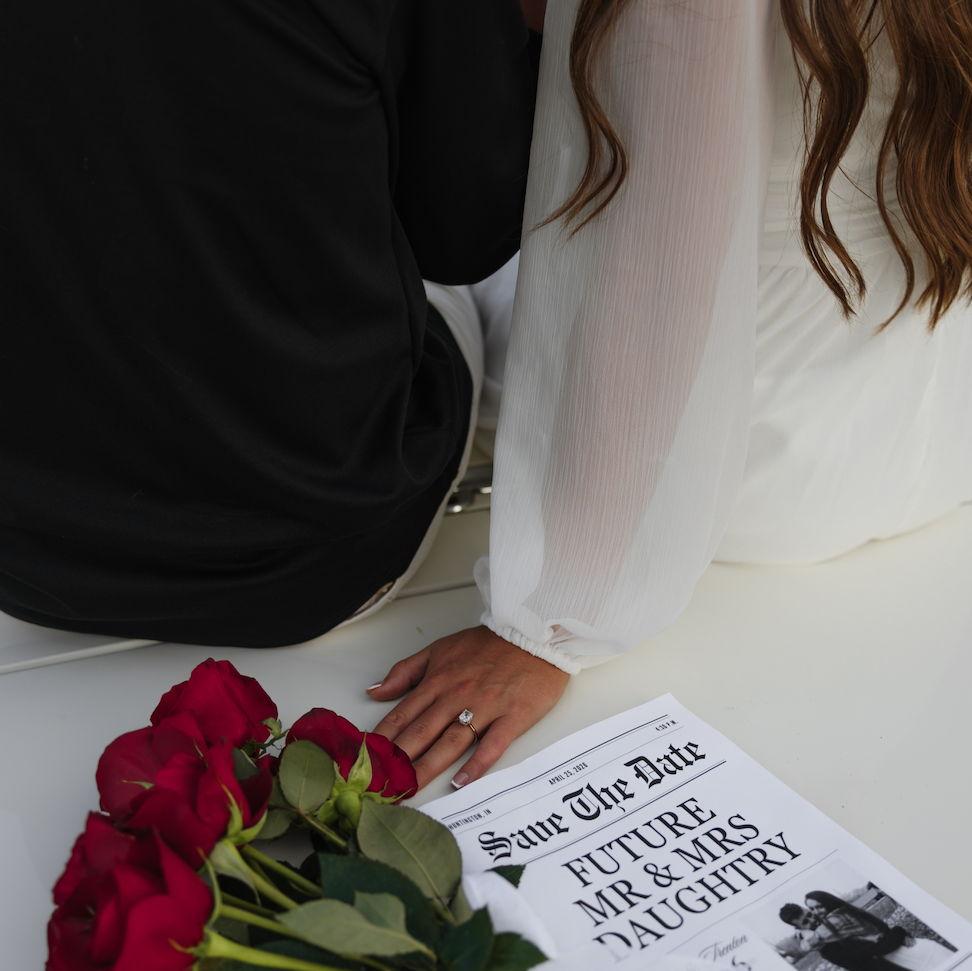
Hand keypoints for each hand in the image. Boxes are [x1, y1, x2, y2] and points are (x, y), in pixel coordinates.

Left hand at [367, 625, 568, 789]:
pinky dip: (476, 764)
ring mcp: (485, 707)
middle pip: (421, 733)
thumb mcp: (440, 649)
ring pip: (450, 742)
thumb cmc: (489, 644)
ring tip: (409, 789)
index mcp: (437, 681)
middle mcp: (456, 696)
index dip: (382, 740)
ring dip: (428, 767)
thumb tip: (375, 691)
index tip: (365, 761)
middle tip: (380, 785)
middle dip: (398, 761)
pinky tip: (461, 782)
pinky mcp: (512, 716)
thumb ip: (406, 671)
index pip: (402, 716)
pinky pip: (492, 744)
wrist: (534, 632)